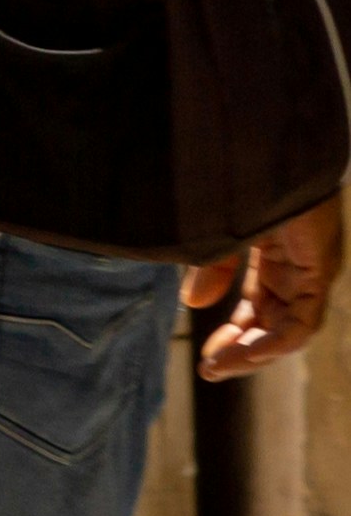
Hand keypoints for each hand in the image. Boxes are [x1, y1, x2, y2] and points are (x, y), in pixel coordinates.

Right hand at [189, 196, 341, 379]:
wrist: (263, 145)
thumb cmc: (236, 180)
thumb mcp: (216, 231)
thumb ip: (211, 268)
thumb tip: (195, 304)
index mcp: (275, 255)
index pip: (260, 307)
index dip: (234, 335)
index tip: (206, 359)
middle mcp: (297, 266)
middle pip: (274, 323)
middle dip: (242, 350)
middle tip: (210, 371)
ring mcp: (312, 268)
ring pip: (290, 328)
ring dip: (256, 353)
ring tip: (220, 367)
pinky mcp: (320, 266)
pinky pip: (304, 318)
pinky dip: (278, 341)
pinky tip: (249, 352)